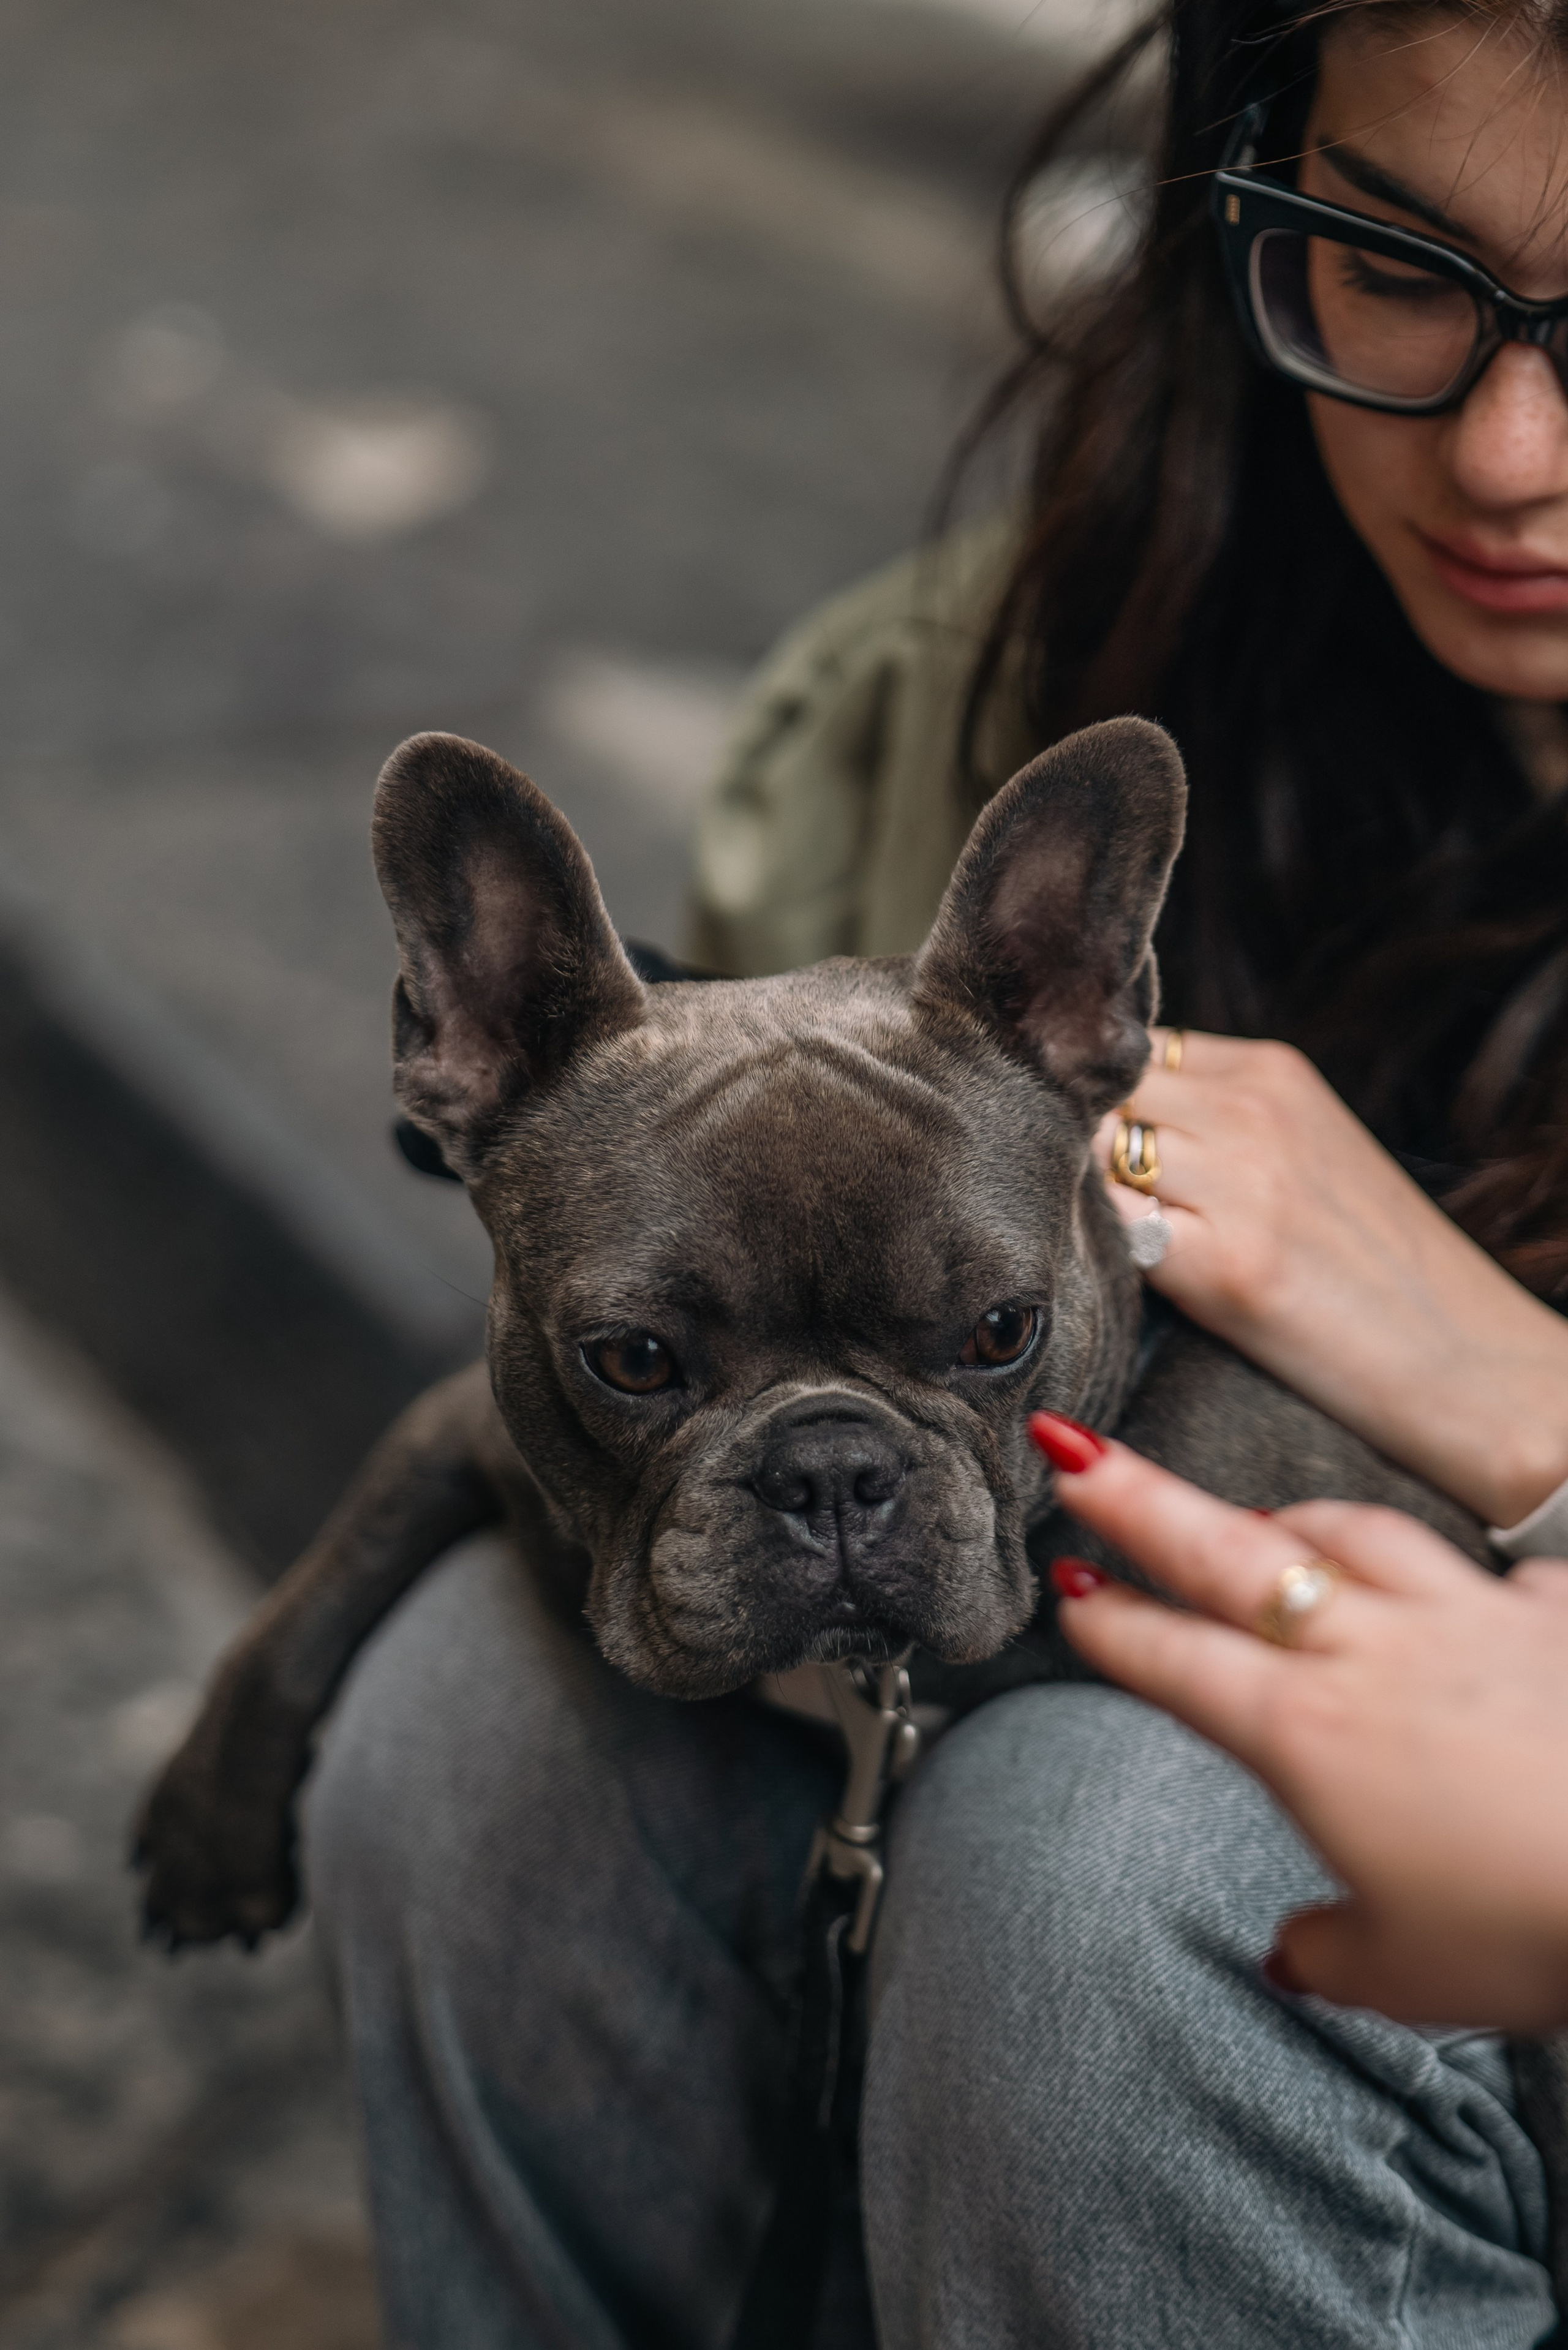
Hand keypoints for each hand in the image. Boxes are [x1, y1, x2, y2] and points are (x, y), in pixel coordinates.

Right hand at [1035, 1413, 1567, 2030]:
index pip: (1174, 1660)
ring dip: (1292, 1518)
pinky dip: (1463, 1578)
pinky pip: (1494, 1575)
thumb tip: (1295, 1953)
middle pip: (1227, 1552)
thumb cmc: (1529, 1932)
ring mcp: (1467, 1621)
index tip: (1065, 1586)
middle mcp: (1373, 1654)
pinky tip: (1466, 1588)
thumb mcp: (1404, 1976)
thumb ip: (1330, 1952)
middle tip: (1073, 1447)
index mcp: (1307, 1735)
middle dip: (1137, 1496)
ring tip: (1259, 1514)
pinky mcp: (1555, 1617)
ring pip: (1354, 1532)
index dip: (1108, 1624)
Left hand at [1094, 1029, 1567, 1527]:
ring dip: (1075, 1193)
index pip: (1126, 1051)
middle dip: (1071, 1140)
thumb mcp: (1303, 1147)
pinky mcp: (1228, 1266)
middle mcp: (1254, 1110)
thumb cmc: (1373, 1267)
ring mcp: (1242, 1183)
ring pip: (1093, 1153)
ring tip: (1092, 1240)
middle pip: (1098, 1093)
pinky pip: (1113, 1230)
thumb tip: (1095, 1117)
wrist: (1473, 1363)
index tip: (1073, 1144)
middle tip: (1067, 1197)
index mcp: (1271, 1069)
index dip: (1089, 1101)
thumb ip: (1212, 1116)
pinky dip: (1095, 1249)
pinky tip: (1113, 1279)